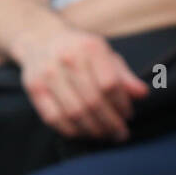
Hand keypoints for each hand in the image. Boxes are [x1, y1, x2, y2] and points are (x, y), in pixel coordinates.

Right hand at [13, 26, 148, 140]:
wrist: (40, 40)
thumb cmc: (80, 51)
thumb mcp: (105, 55)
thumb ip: (123, 75)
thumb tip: (141, 94)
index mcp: (89, 48)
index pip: (110, 84)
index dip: (121, 104)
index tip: (128, 115)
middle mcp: (67, 59)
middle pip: (93, 101)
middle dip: (110, 123)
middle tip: (120, 134)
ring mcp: (47, 75)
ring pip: (74, 113)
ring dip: (92, 129)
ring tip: (104, 134)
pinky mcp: (34, 89)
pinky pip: (53, 118)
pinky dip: (71, 130)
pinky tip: (83, 132)